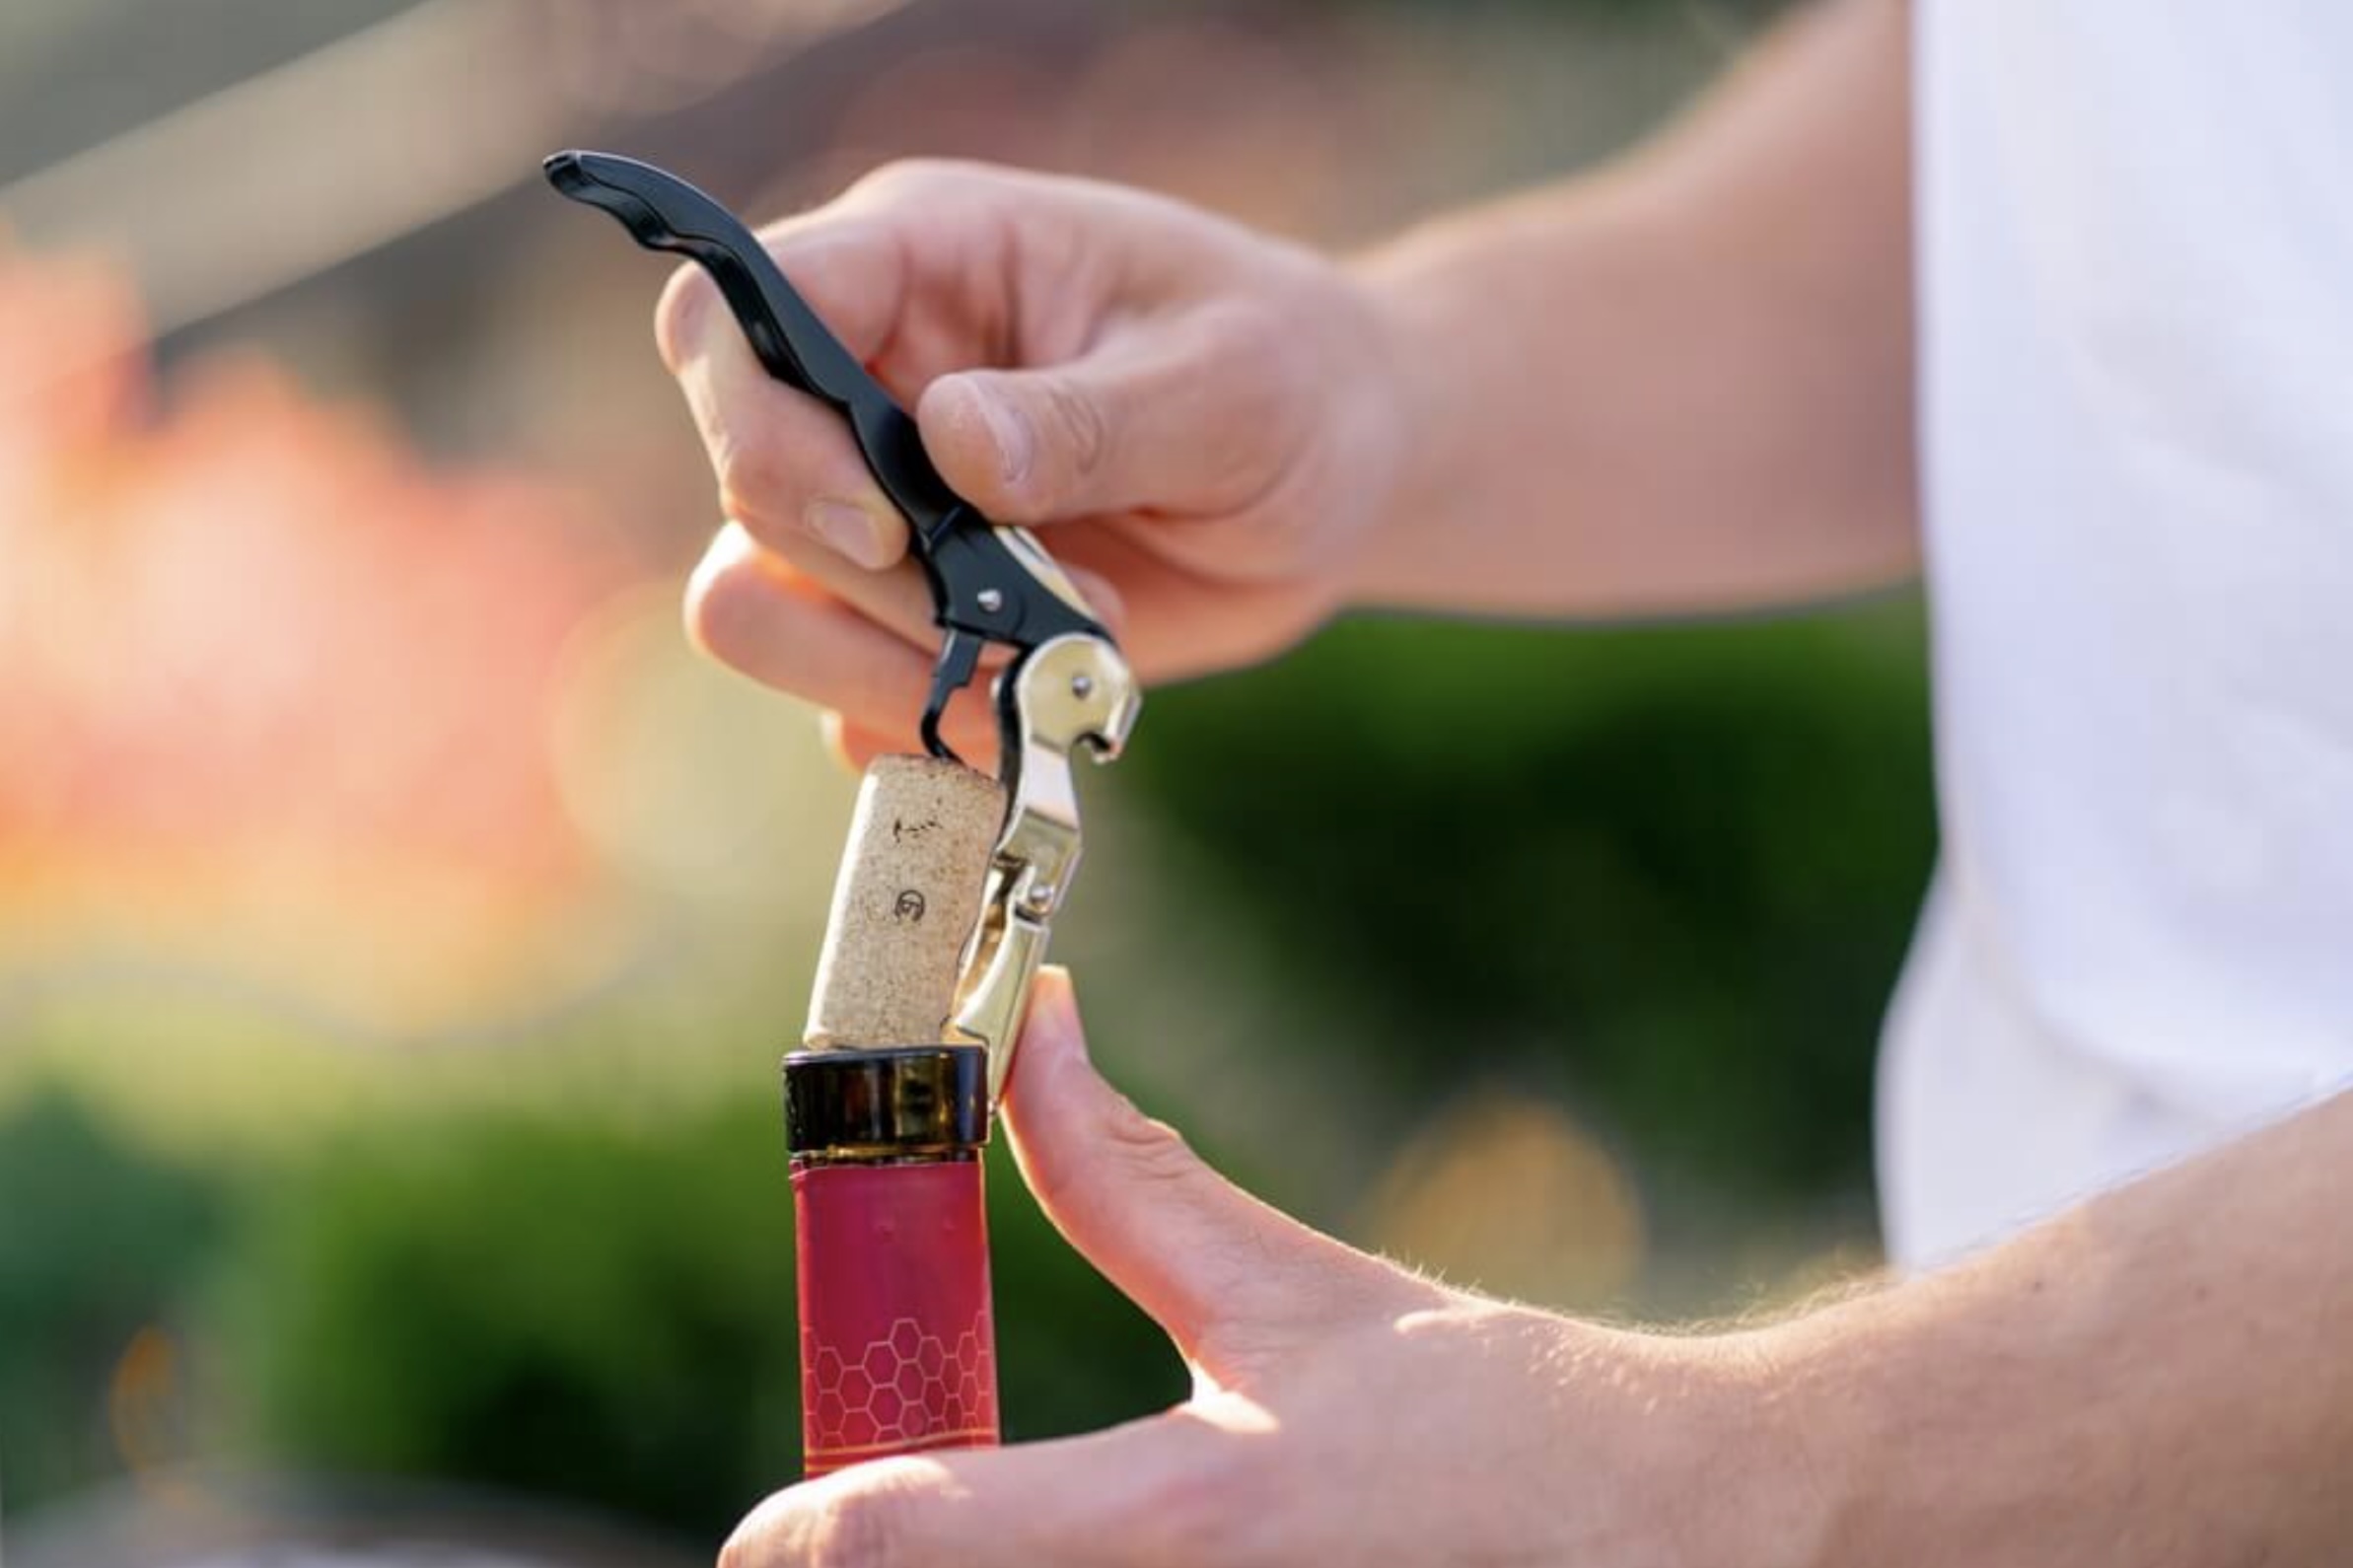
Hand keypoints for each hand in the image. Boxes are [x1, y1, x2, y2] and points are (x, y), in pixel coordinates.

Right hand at [657, 161, 1408, 765]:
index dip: (764, 430)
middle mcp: (866, 380)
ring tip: (1043, 674)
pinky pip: (841, 701)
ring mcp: (874, 505)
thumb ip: (1088, 417)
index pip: (732, 318)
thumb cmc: (1289, 379)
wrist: (1339, 474)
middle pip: (746, 490)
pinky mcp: (906, 616)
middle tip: (1036, 613)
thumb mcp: (1226, 383)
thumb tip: (952, 444)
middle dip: (879, 585)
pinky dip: (927, 730)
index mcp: (922, 261)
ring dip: (887, 671)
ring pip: (755, 608)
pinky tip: (1036, 711)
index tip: (889, 530)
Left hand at [721, 970, 1822, 1567]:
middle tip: (905, 1530)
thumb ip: (1128, 1178)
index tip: (777, 1527)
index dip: (805, 1534)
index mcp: (1192, 1515)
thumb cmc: (1499, 1411)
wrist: (1679, 1540)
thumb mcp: (1298, 1291)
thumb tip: (1031, 1037)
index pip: (909, 1539)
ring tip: (1021, 1537)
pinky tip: (1158, 1564)